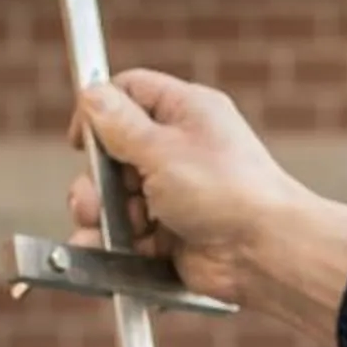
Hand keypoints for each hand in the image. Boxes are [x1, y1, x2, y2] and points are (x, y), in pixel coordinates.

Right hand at [71, 69, 346, 346]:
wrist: (264, 254)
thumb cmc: (226, 191)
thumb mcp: (162, 148)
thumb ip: (118, 124)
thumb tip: (89, 95)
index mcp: (187, 112)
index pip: (130, 93)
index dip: (99, 111)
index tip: (82, 139)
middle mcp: (181, 149)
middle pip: (114, 152)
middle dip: (97, 178)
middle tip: (96, 196)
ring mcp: (176, 193)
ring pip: (116, 198)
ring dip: (103, 214)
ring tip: (105, 227)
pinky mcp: (171, 234)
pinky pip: (129, 234)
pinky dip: (116, 244)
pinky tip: (110, 251)